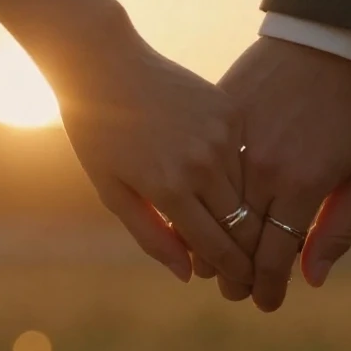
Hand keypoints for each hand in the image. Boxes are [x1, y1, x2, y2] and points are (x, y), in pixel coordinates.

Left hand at [48, 23, 252, 285]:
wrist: (105, 65)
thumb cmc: (98, 134)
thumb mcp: (113, 192)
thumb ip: (152, 235)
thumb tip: (188, 274)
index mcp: (170, 189)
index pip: (215, 245)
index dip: (232, 270)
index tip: (242, 285)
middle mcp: (202, 163)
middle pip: (240, 223)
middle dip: (246, 250)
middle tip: (252, 270)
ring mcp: (220, 134)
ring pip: (246, 190)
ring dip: (243, 212)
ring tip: (243, 229)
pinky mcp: (229, 110)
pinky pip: (243, 155)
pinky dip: (237, 172)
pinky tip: (224, 177)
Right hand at [214, 37, 350, 310]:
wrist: (330, 40)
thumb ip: (339, 228)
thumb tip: (310, 279)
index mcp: (302, 185)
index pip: (272, 256)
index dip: (266, 287)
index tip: (264, 303)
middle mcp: (262, 168)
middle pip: (236, 240)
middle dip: (234, 275)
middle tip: (236, 292)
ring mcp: (236, 142)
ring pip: (212, 208)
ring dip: (212, 241)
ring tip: (216, 263)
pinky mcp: (221, 118)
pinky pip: (206, 169)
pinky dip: (203, 197)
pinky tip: (206, 214)